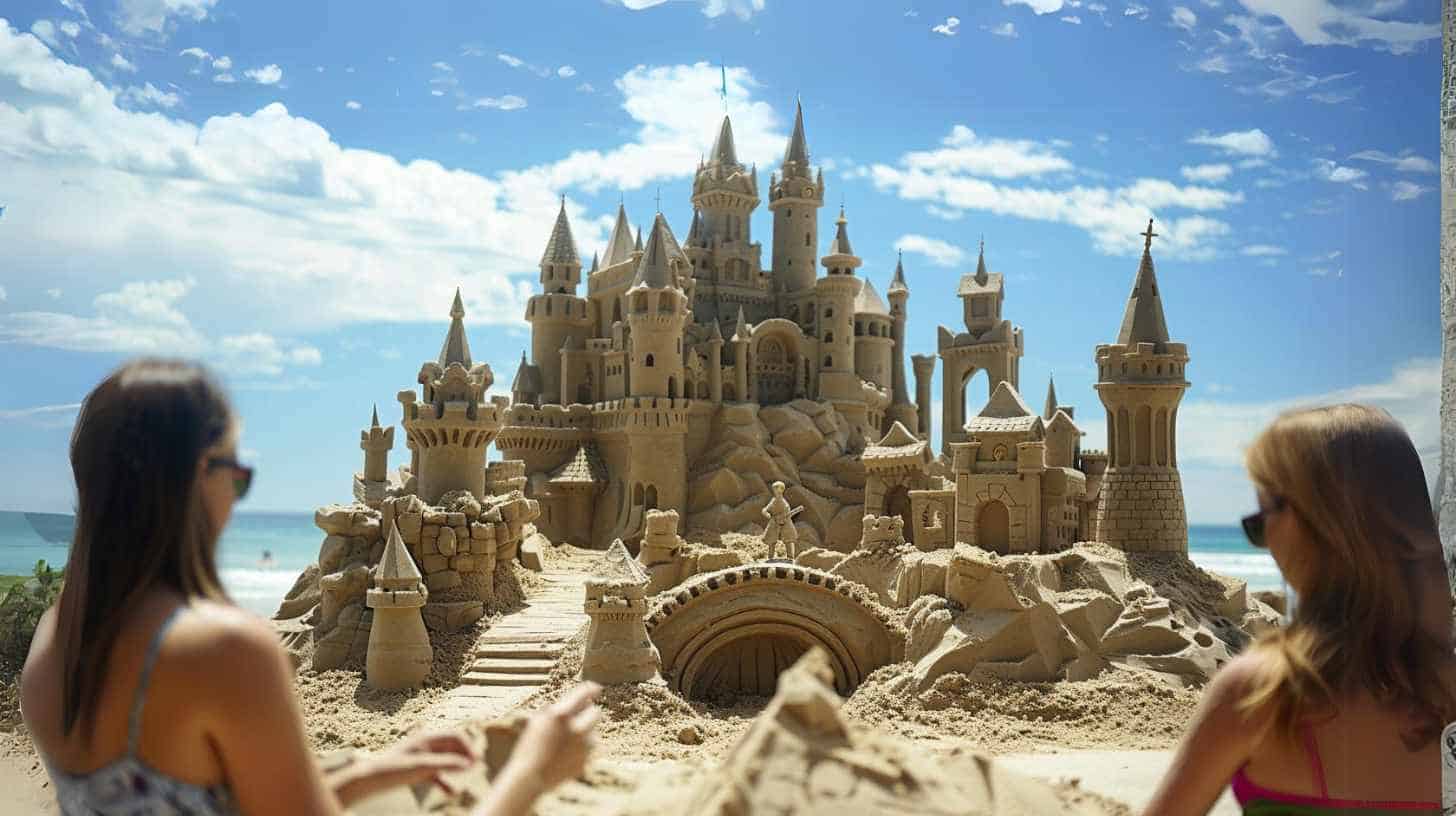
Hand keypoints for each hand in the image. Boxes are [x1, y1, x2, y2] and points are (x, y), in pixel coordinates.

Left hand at [332, 729, 476, 804]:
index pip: (455, 736)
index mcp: (427, 738)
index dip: (468, 747)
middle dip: (464, 755)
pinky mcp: (415, 770)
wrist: (367, 779)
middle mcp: (425, 745)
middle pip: (451, 746)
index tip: (476, 762)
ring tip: (468, 774)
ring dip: (456, 767)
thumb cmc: (392, 770)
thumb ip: (446, 764)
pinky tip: (450, 791)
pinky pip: (435, 773)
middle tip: (477, 767)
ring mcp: (420, 757)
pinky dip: (444, 780)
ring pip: (445, 760)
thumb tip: (469, 763)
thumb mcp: (422, 767)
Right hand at [503, 682, 601, 790]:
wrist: (529, 777)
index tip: (595, 688)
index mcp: (562, 714)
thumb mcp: (540, 721)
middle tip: (580, 718)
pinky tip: (563, 756)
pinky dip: (580, 750)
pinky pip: (588, 750)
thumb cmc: (530, 746)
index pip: (584, 693)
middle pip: (596, 712)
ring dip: (583, 735)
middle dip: (589, 713)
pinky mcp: (586, 760)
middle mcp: (577, 728)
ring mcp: (584, 746)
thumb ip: (560, 709)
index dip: (591, 689)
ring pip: (592, 733)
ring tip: (563, 745)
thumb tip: (581, 701)